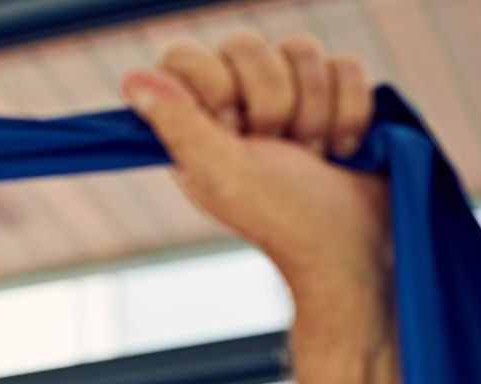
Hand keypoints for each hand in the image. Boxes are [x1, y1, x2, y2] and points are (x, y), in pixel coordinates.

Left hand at [121, 31, 389, 300]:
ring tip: (311, 154)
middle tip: (276, 147)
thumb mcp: (221, 172)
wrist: (349, 241)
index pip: (185, 57)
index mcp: (197, 123)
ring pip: (302, 49)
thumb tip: (131, 81)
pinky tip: (340, 148)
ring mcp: (289, 94)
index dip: (212, 81)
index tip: (231, 127)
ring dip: (314, 111)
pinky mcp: (336, 94)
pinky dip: (349, 111)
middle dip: (272, 102)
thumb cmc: (280, 215)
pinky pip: (346, 64)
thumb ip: (178, 124)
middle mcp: (238, 102)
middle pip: (247, 44)